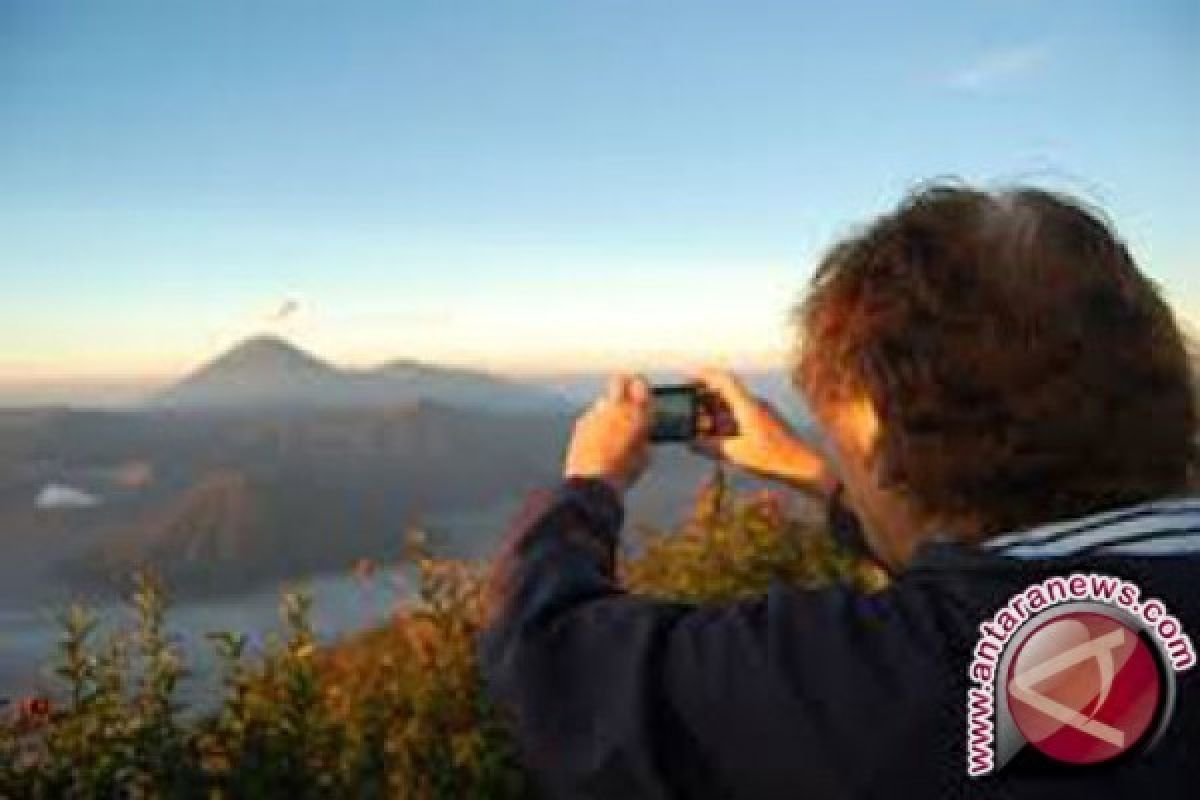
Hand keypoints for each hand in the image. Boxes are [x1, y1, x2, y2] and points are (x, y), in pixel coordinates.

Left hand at [564, 374, 652, 493]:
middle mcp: (616, 407)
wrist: (593, 482)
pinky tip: (598, 439)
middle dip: (624, 384)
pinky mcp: (581, 422)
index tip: (641, 388)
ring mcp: (596, 413)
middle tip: (627, 392)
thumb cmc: (622, 472)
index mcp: (637, 414)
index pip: (641, 384)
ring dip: (609, 408)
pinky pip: (592, 415)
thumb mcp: (644, 456)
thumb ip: (644, 435)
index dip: (641, 385)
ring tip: (612, 428)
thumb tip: (642, 432)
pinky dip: (596, 423)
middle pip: (619, 381)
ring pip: (604, 400)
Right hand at [691, 368, 835, 496]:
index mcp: (748, 406)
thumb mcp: (735, 454)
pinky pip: (743, 414)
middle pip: (727, 391)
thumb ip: (710, 447)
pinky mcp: (768, 422)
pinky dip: (728, 420)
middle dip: (706, 397)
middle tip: (689, 405)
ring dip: (717, 411)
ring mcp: (763, 412)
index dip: (705, 375)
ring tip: (702, 425)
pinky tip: (721, 436)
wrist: (804, 466)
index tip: (688, 377)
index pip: (724, 381)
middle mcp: (756, 404)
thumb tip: (690, 443)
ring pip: (735, 404)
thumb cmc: (773, 459)